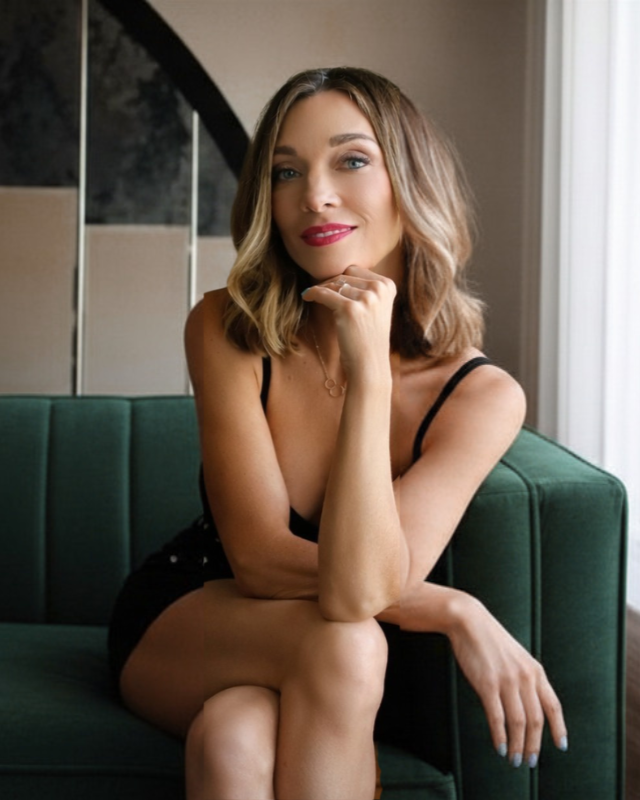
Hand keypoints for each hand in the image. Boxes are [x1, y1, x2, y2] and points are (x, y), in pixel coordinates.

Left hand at [301, 266, 395, 381]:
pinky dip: (312, 293)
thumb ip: (366, 289)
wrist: (369, 364)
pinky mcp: (349, 309)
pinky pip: (324, 294)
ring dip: (321, 289)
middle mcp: (379, 289)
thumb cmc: (368, 337)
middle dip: (330, 283)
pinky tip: (306, 296)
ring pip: (334, 284)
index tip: (330, 286)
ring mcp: (366, 298)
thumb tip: (340, 272)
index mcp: (388, 286)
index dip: (341, 278)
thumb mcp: (375, 308)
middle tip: (319, 292)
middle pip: (345, 275)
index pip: (357, 270)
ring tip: (312, 295)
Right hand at [447, 595, 567, 766]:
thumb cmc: (489, 639)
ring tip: (514, 759)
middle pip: (536, 720)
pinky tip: (500, 746)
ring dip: (518, 745)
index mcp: (535, 670)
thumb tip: (527, 705)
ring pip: (519, 723)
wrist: (469, 621)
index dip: (559, 728)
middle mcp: (525, 677)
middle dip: (534, 745)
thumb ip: (524, 678)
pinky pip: (497, 717)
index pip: (553, 705)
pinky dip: (500, 736)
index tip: (561, 745)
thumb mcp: (516, 656)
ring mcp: (507, 680)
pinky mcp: (487, 684)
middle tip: (529, 760)